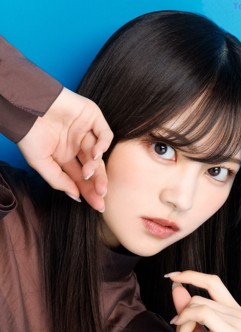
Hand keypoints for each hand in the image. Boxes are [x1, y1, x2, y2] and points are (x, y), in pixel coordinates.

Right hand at [17, 87, 112, 210]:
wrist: (26, 107)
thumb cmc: (29, 134)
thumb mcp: (41, 163)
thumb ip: (59, 180)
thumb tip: (76, 197)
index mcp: (66, 157)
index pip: (81, 178)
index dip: (89, 191)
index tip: (98, 205)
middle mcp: (77, 146)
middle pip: (93, 168)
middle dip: (98, 183)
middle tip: (101, 195)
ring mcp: (86, 132)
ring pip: (98, 153)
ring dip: (95, 165)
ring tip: (88, 172)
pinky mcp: (92, 117)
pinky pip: (105, 134)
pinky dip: (103, 144)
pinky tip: (95, 154)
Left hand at [165, 271, 240, 331]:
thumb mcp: (194, 331)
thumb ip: (187, 308)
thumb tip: (176, 286)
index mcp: (233, 310)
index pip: (213, 282)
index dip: (192, 275)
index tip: (170, 275)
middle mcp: (239, 313)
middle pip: (201, 295)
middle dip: (183, 309)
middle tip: (172, 326)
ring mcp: (238, 322)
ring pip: (197, 305)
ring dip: (182, 324)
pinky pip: (200, 314)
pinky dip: (185, 324)